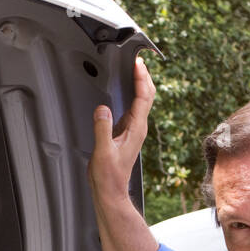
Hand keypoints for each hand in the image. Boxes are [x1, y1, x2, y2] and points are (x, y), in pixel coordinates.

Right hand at [87, 54, 155, 203]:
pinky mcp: (127, 132)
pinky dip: (133, 93)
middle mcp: (137, 127)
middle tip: (137, 59)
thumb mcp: (102, 152)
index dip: (141, 78)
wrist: (111, 191)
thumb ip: (102, 129)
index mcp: (135, 128)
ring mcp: (133, 129)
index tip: (137, 62)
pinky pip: (134, 107)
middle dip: (144, 75)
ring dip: (140, 83)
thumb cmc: (108, 176)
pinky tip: (126, 89)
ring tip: (134, 68)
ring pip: (142, 100)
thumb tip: (102, 109)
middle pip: (147, 95)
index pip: (143, 97)